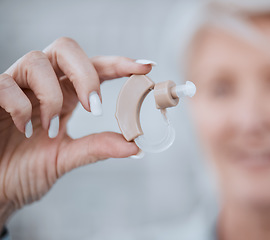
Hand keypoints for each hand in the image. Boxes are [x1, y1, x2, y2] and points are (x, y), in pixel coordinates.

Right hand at [0, 37, 152, 226]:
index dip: (120, 63)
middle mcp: (42, 84)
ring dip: (51, 96)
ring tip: (50, 128)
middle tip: (93, 107)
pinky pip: (6, 84)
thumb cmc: (24, 170)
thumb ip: (96, 148)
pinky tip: (25, 129)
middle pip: (67, 49)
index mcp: (65, 95)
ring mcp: (16, 87)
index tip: (146, 66)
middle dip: (86, 73)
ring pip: (37, 61)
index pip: (95, 68)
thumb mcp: (65, 158)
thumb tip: (136, 147)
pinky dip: (20, 106)